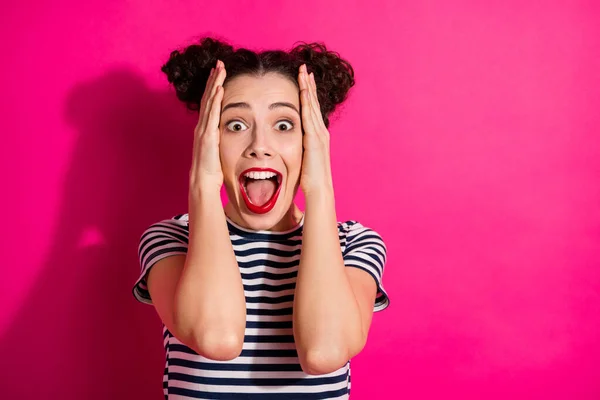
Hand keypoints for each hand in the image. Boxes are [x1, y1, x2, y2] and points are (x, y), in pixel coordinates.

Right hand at [189, 60, 226, 196]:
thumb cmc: (212, 168)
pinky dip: (215, 100)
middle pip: (208, 97)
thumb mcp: (218, 149)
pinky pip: (212, 114)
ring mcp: (204, 129)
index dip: (214, 87)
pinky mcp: (208, 135)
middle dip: (214, 79)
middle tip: (219, 63)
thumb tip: (230, 133)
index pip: (210, 102)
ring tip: (220, 70)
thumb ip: (221, 138)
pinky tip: (220, 89)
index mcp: (206, 128)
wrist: (203, 181)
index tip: (219, 73)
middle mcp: (203, 125)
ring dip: (215, 84)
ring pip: (209, 101)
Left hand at [298, 64, 333, 196]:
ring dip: (308, 88)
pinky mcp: (314, 138)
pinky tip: (303, 90)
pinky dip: (307, 102)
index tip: (303, 79)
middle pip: (313, 102)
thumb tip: (287, 147)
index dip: (308, 93)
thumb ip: (298, 149)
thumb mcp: (303, 159)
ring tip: (304, 72)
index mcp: (316, 135)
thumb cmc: (310, 178)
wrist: (319, 188)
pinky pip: (309, 116)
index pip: (311, 109)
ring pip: (312, 105)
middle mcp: (320, 131)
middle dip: (309, 84)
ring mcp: (319, 133)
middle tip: (304, 68)